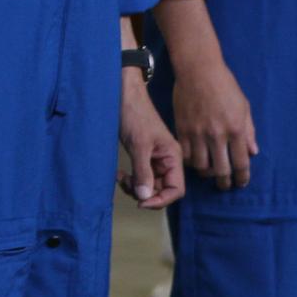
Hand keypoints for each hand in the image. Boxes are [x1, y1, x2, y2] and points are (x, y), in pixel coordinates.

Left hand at [118, 79, 184, 207]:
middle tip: (127, 185)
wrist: (122, 93)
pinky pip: (140, 175)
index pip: (176, 189)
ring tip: (122, 178)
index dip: (161, 200)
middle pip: (162, 189)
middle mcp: (167, 159)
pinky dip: (131, 179)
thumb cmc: (134, 113)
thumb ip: (143, 172)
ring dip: (136, 186)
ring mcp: (154, 158)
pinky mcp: (142, 155)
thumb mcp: (139, 144)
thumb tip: (144, 198)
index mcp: (173, 156)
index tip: (142, 202)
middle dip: (144, 193)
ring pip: (149, 184)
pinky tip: (120, 174)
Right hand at [172, 56, 257, 189]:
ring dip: (206, 173)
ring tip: (209, 171)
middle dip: (224, 182)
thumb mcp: (243, 106)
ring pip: (201, 166)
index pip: (240, 163)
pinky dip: (190, 161)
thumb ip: (249, 131)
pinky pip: (186, 154)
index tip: (241, 182)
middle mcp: (217, 134)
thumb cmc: (224, 85)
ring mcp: (197, 132)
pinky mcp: (182, 128)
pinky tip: (195, 159)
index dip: (242, 178)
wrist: (198, 69)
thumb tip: (253, 153)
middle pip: (221, 170)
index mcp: (235, 129)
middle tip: (225, 184)